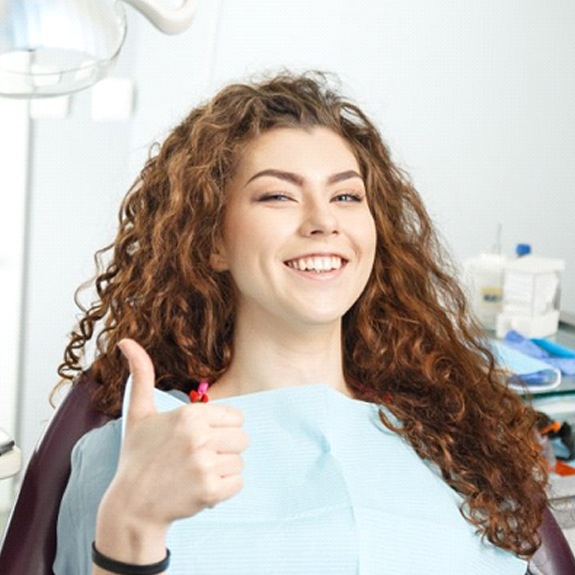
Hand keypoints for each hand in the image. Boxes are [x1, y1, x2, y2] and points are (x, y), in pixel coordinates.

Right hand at [97, 339, 247, 543]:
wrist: (131, 506)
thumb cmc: (137, 456)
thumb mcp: (139, 413)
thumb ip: (141, 375)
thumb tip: (126, 340)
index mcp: (190, 414)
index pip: (236, 417)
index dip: (220, 429)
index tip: (199, 439)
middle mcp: (199, 437)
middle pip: (242, 439)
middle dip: (224, 449)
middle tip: (198, 458)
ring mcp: (205, 465)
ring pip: (240, 462)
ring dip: (223, 470)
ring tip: (196, 473)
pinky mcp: (210, 492)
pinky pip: (238, 484)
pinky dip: (223, 489)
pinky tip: (200, 488)